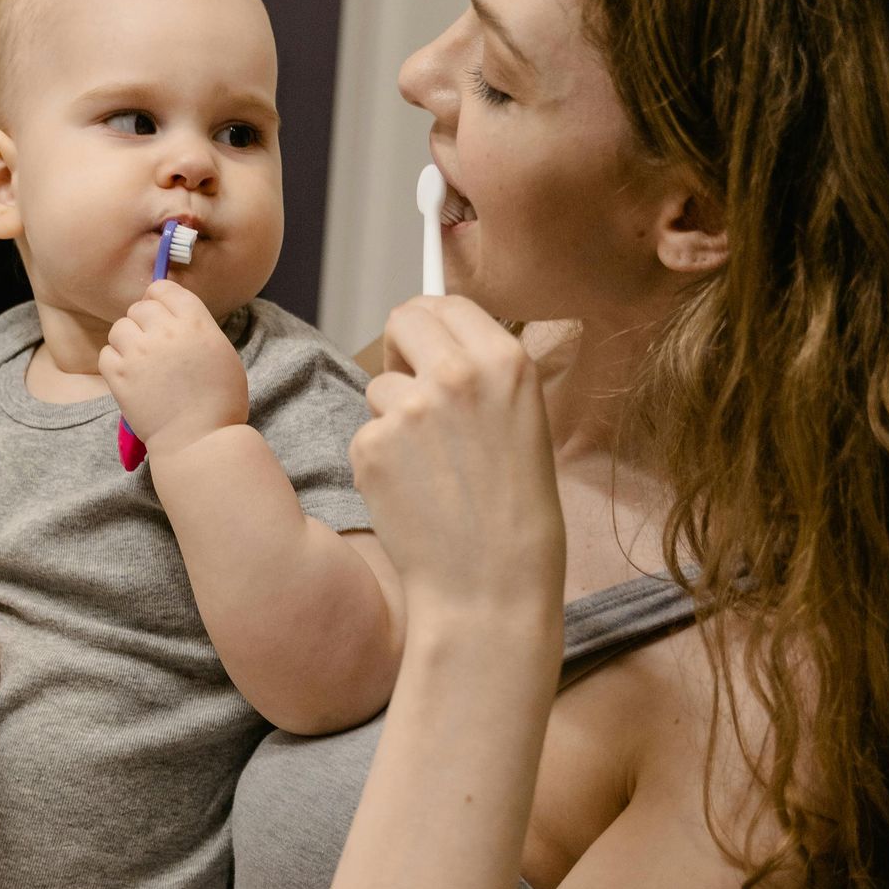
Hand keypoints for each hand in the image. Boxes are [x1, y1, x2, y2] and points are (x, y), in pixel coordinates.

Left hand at [99, 279, 249, 459]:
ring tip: (141, 362)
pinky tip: (130, 375)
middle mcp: (165, 331)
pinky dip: (115, 362)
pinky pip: (106, 353)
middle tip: (153, 345)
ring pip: (119, 328)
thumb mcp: (221, 351)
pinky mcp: (120, 376)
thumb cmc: (219, 400)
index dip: (160, 299)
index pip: (164, 288)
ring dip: (128, 341)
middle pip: (139, 307)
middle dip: (144, 322)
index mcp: (195, 321)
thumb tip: (173, 314)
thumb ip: (197, 326)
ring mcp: (139, 353)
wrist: (199, 440)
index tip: (162, 314)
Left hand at [350, 298, 564, 636]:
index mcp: (506, 361)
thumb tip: (435, 339)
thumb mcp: (523, 422)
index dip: (431, 326)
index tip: (426, 346)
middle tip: (414, 391)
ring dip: (393, 418)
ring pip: (380, 386)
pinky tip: (412, 494)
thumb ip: (482, 375)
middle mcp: (457, 373)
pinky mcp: (372, 447)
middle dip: (401, 349)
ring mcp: (410, 409)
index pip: (447, 303)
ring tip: (430, 469)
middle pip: (404, 319)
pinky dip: (379, 462)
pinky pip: (364, 434)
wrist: (492, 585)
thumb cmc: (514, 513)